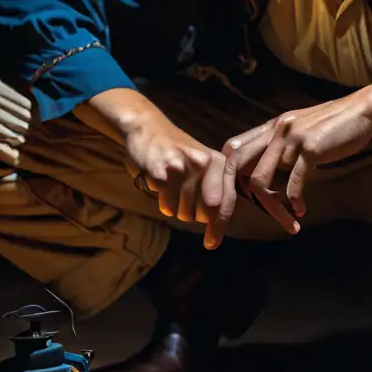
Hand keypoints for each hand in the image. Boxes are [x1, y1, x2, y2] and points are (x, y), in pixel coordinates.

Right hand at [123, 114, 227, 249]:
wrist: (147, 128)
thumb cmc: (177, 152)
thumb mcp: (203, 163)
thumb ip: (214, 189)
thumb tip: (216, 226)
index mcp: (219, 162)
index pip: (224, 203)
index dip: (218, 227)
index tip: (211, 243)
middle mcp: (204, 164)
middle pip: (204, 213)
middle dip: (191, 215)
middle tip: (181, 200)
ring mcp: (182, 168)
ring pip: (182, 212)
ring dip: (173, 207)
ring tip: (168, 187)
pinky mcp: (161, 173)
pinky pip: (164, 205)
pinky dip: (160, 200)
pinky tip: (157, 182)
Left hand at [206, 92, 371, 247]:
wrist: (362, 110)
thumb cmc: (333, 126)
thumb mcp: (298, 130)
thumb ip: (280, 147)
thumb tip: (265, 174)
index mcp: (270, 127)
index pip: (231, 152)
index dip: (225, 179)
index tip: (229, 204)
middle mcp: (274, 130)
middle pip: (234, 167)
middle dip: (227, 200)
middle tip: (230, 224)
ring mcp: (290, 139)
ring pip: (259, 180)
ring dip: (268, 208)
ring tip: (284, 221)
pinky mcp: (310, 148)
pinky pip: (292, 182)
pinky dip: (294, 201)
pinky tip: (301, 210)